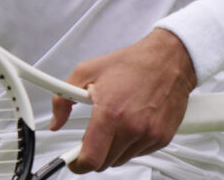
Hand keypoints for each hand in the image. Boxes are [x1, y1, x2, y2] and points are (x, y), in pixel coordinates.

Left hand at [50, 29, 194, 171]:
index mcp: (110, 113)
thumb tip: (55, 121)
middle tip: (91, 136)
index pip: (92, 157)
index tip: (73, 160)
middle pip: (105, 162)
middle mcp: (132, 128)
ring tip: (113, 123)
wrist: (167, 60)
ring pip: (121, 159)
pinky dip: (130, 145)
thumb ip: (63, 99)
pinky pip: (139, 153)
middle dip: (94, 152)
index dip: (78, 164)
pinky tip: (130, 124)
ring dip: (112, 149)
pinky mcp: (163, 139)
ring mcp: (149, 135)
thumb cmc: (130, 64)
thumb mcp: (86, 72)